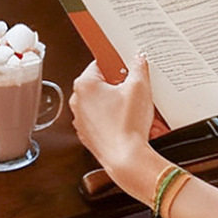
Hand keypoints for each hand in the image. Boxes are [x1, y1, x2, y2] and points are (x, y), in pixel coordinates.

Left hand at [69, 57, 157, 196]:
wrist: (125, 158)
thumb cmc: (127, 125)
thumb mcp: (139, 88)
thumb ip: (138, 68)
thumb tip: (137, 60)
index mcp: (84, 84)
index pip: (100, 63)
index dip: (118, 64)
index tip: (128, 68)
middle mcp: (77, 101)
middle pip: (101, 84)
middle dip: (119, 86)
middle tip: (134, 91)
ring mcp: (81, 119)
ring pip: (102, 102)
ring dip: (118, 103)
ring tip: (133, 109)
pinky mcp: (87, 133)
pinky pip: (102, 119)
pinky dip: (114, 118)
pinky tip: (128, 122)